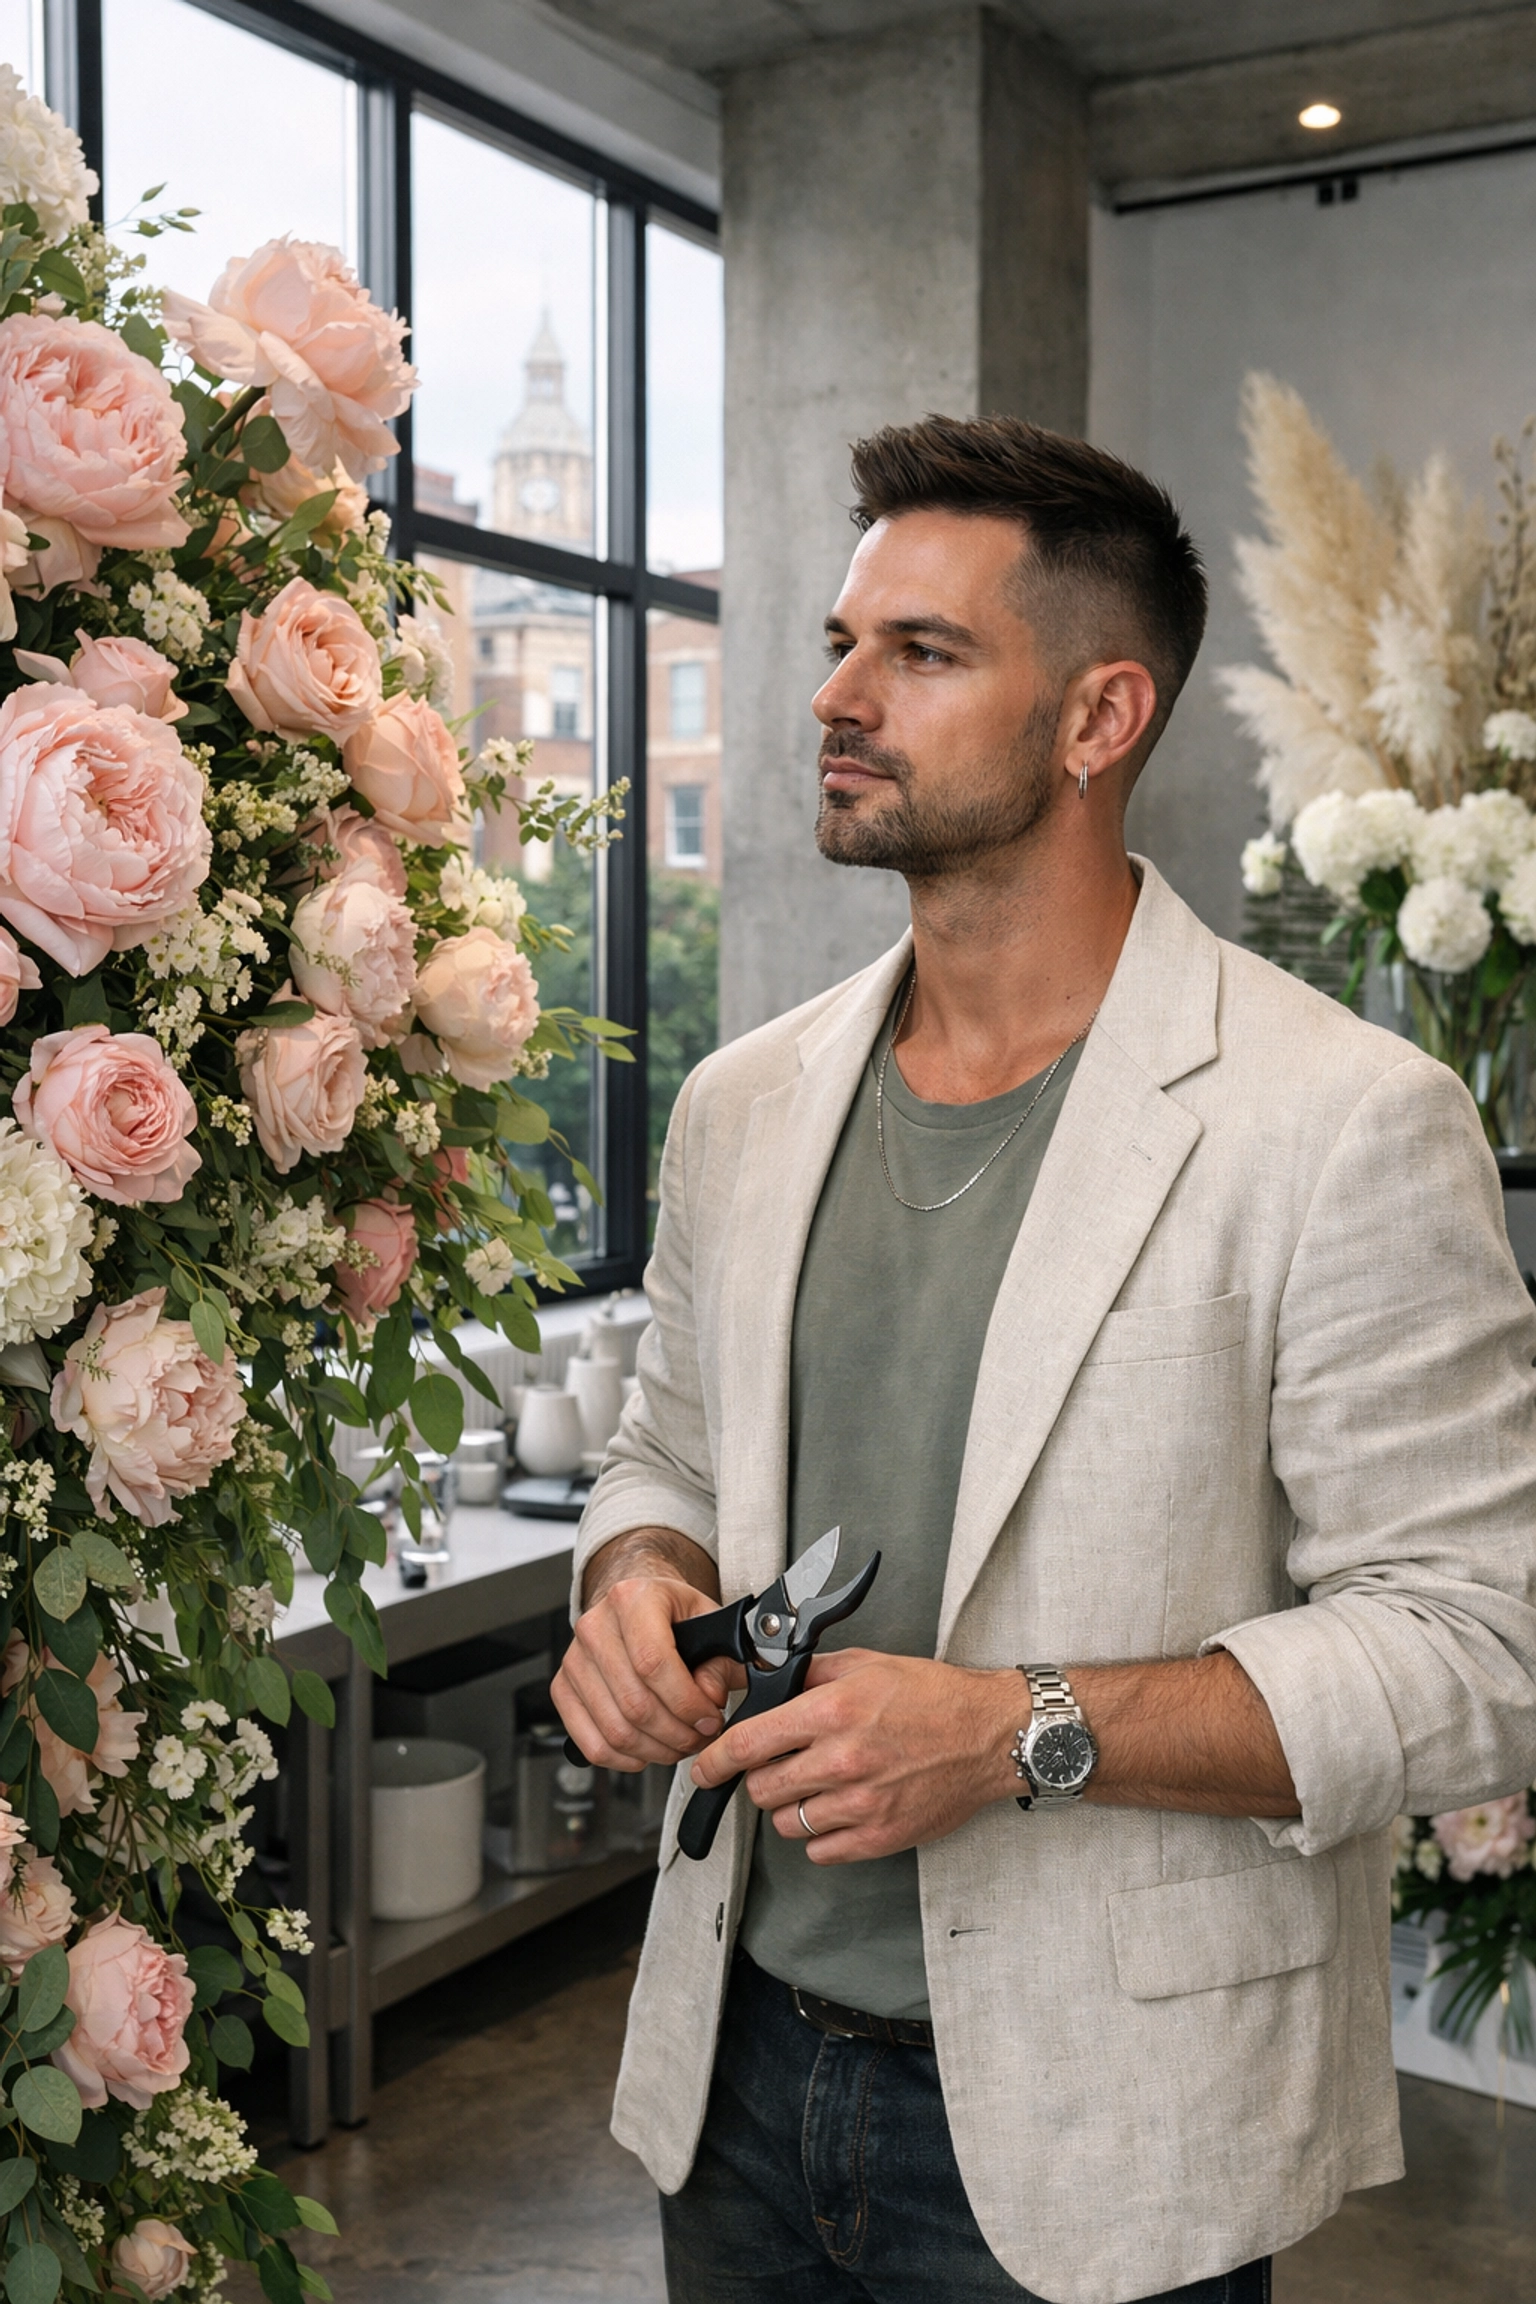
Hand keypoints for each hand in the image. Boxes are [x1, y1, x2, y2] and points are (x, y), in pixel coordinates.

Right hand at [554, 1573, 744, 1771]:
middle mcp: (596, 1627)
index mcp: (632, 1599)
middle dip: (676, 1733)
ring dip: (655, 1750)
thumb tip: (708, 1698)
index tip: (709, 1718)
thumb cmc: (670, 1613)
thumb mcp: (707, 1621)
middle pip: (635, 1702)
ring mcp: (574, 1659)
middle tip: (700, 1737)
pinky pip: (591, 1742)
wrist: (634, 1606)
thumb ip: (718, 1661)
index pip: (654, 1662)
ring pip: (615, 1728)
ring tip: (679, 1745)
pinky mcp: (562, 1688)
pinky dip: (624, 1759)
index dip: (686, 1702)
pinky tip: (647, 1751)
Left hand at [689, 1649, 1024, 1862]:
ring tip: (815, 1787)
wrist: (989, 1735)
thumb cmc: (933, 1697)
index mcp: (832, 1712)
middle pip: (761, 1787)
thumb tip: (764, 1678)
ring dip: (790, 1807)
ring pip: (786, 1823)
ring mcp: (861, 1804)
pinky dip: (819, 1836)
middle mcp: (841, 1761)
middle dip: (760, 1777)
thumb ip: (811, 1674)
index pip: (748, 1743)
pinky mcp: (880, 1837)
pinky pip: (820, 1851)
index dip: (714, 1759)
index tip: (703, 1768)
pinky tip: (838, 1811)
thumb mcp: (868, 1665)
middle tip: (780, 1766)